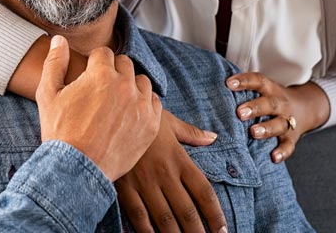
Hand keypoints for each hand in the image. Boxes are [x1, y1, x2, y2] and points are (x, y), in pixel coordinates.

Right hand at [36, 35, 161, 180]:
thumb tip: (59, 40)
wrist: (75, 170)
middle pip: (124, 64)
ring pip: (141, 81)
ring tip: (116, 100)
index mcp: (101, 74)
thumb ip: (54, 62)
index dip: (94, 62)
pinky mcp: (151, 124)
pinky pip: (155, 102)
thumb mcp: (48, 94)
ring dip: (131, 85)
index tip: (89, 74)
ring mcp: (140, 105)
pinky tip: (131, 112)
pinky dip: (144, 103)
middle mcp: (124, 85)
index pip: (103, 53)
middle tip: (101, 89)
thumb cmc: (59, 132)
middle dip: (113, 71)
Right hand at [115, 111, 227, 232]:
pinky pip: (138, 217)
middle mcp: (165, 174)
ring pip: (165, 220)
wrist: (112, 114)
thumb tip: (212, 137)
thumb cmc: (143, 118)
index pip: (204, 192)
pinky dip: (147, 232)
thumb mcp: (169, 122)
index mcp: (179, 159)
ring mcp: (144, 183)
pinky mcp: (125, 187)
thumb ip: (192, 133)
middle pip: (187, 211)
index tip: (223, 229)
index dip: (215, 214)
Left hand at [226, 72, 330, 161]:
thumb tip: (212, 87)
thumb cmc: (271, 98)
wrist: (305, 108)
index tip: (229, 83)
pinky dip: (282, 152)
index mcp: (270, 89)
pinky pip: (289, 145)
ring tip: (253, 132)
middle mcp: (280, 104)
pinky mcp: (292, 138)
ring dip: (267, 128)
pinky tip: (274, 157)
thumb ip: (243, 90)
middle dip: (255, 108)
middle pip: (270, 104)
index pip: (258, 81)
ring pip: (279, 124)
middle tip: (239, 113)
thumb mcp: (262, 89)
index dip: (244, 81)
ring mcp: (288, 121)